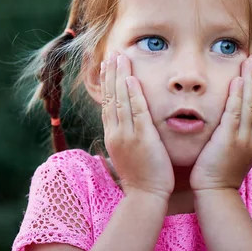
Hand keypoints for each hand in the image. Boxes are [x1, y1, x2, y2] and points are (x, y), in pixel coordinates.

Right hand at [101, 52, 174, 200]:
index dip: (106, 83)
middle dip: (110, 74)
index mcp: (112, 135)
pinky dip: (133, 94)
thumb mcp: (126, 155)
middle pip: (110, 97)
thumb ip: (123, 139)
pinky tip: (132, 78)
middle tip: (111, 54)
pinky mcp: (142, 138)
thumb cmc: (140, 177)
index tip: (106, 66)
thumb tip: (118, 130)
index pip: (106, 103)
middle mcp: (116, 132)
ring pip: (120, 100)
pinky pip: (137, 112)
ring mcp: (127, 135)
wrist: (146, 196)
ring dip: (119, 76)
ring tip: (120, 57)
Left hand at [190, 54, 251, 190]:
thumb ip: (234, 136)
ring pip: (249, 103)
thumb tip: (233, 123)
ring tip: (250, 62)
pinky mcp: (229, 139)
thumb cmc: (218, 175)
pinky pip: (235, 112)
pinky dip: (237, 95)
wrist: (216, 193)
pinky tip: (238, 80)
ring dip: (250, 81)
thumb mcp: (232, 153)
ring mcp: (243, 138)